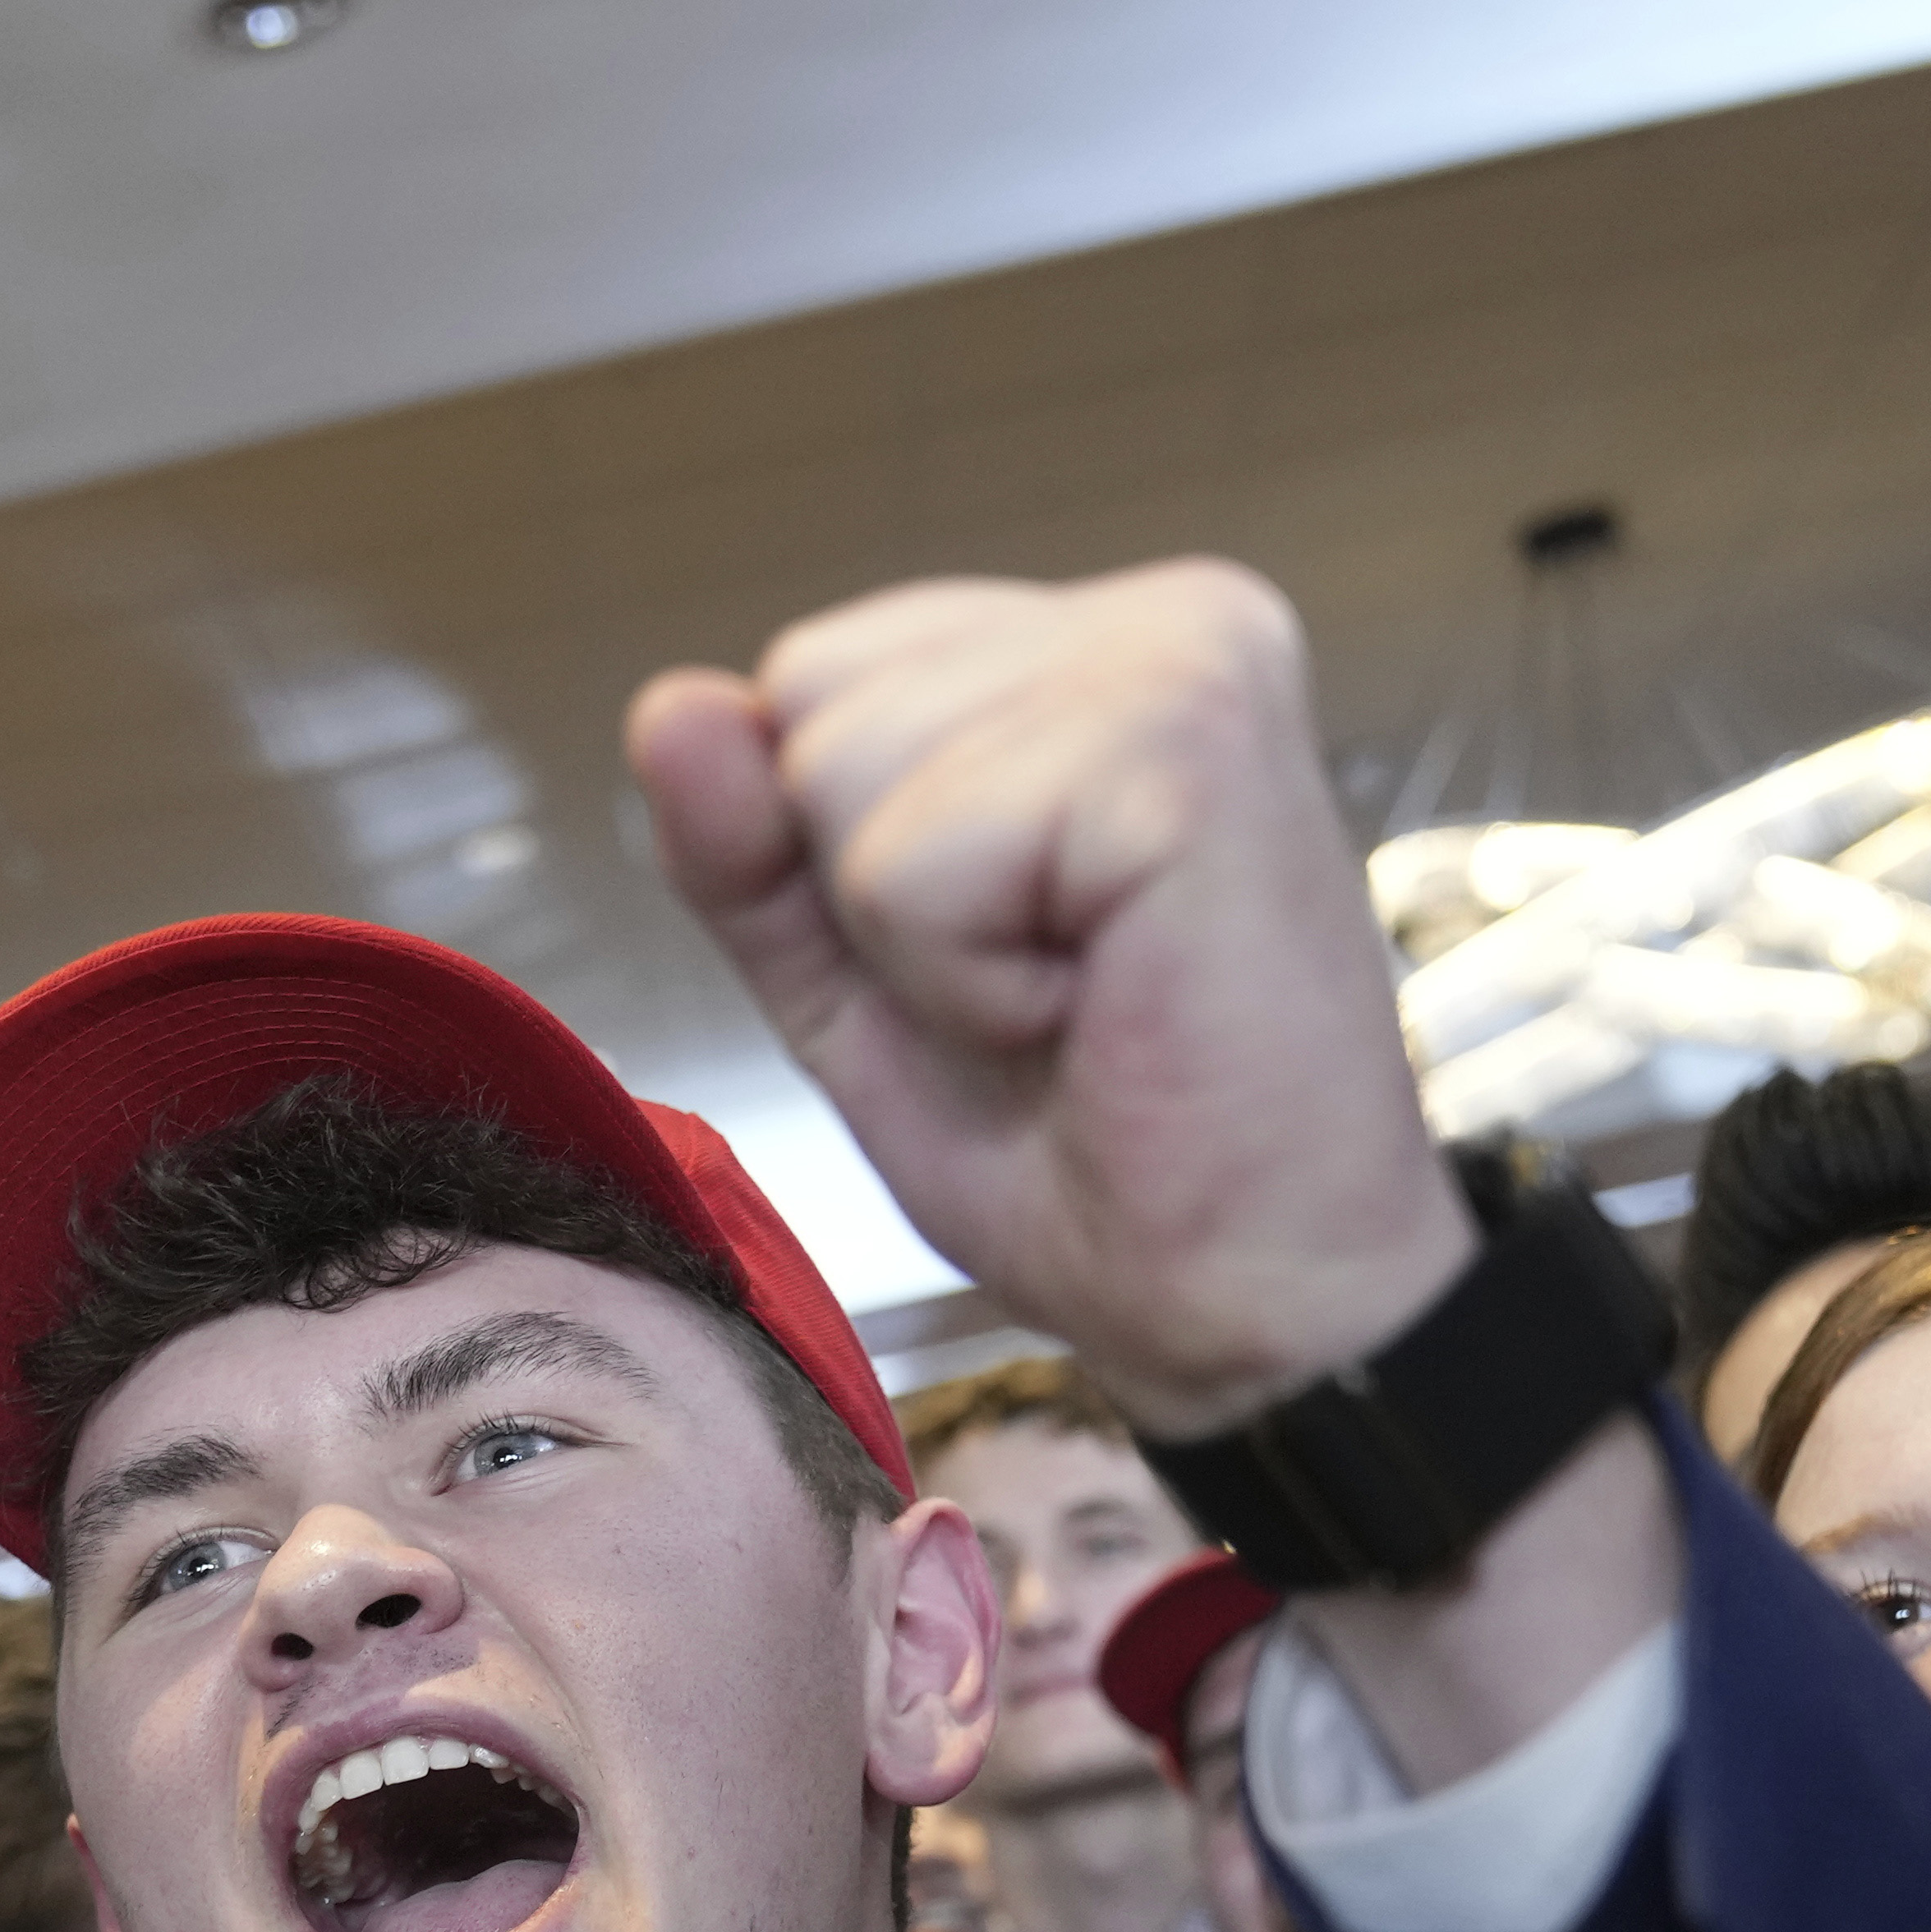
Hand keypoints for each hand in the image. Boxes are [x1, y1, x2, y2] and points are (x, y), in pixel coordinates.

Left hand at [627, 562, 1466, 1435]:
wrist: (1258, 1307)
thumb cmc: (1109, 1158)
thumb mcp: (865, 989)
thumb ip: (754, 849)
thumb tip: (672, 708)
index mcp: (1102, 651)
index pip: (816, 676)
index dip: (849, 863)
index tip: (1020, 960)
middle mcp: (1158, 624)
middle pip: (810, 697)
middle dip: (876, 894)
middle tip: (1054, 996)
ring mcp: (1180, 664)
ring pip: (839, 767)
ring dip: (925, 949)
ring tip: (1081, 1003)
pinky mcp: (1183, 745)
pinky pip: (908, 860)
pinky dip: (965, 983)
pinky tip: (1101, 1009)